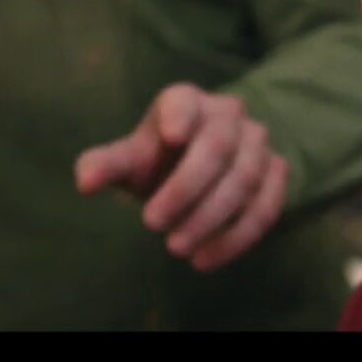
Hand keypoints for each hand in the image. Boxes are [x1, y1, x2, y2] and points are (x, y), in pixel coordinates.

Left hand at [75, 84, 288, 271]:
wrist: (201, 172)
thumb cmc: (158, 162)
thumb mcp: (130, 162)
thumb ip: (106, 166)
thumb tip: (85, 183)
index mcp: (187, 101)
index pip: (185, 101)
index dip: (181, 115)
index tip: (171, 136)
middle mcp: (229, 113)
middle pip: (218, 146)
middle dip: (186, 188)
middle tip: (152, 224)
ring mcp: (258, 142)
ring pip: (245, 178)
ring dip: (210, 218)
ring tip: (176, 249)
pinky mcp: (277, 172)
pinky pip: (266, 206)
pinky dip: (237, 237)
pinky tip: (206, 260)